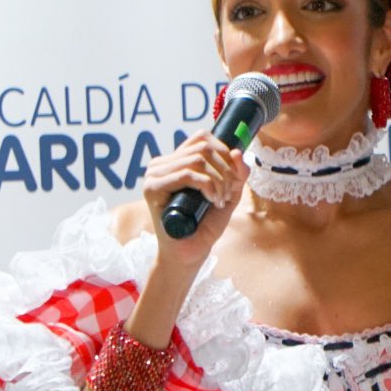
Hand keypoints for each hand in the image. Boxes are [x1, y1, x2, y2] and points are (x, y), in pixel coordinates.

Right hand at [141, 130, 248, 261]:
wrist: (190, 253)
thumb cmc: (205, 225)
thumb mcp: (228, 194)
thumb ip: (236, 174)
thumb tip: (238, 152)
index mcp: (176, 161)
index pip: (202, 137)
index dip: (224, 152)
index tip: (233, 177)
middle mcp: (162, 164)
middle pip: (203, 147)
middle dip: (225, 170)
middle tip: (227, 194)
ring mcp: (154, 175)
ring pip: (197, 159)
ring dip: (218, 180)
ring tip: (220, 199)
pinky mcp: (152, 188)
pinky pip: (187, 174)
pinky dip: (207, 186)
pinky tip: (212, 201)